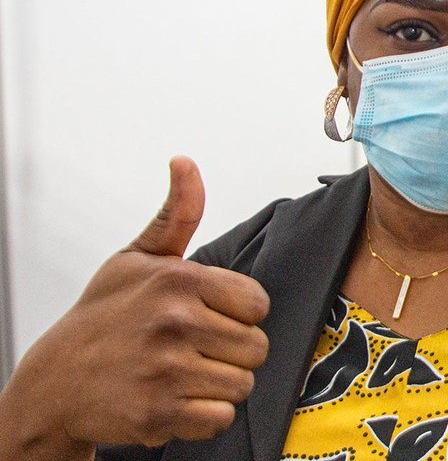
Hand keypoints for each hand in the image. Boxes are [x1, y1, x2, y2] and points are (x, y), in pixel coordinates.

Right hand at [0, 157, 269, 451]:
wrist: (54, 383)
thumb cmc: (102, 319)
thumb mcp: (135, 259)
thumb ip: (176, 214)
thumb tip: (186, 164)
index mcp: (176, 282)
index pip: (258, 304)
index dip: (238, 314)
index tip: (208, 317)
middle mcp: (173, 323)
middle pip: (256, 347)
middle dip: (230, 352)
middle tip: (191, 349)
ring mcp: (166, 370)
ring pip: (243, 384)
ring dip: (218, 385)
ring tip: (182, 373)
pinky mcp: (160, 414)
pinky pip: (221, 418)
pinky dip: (203, 416)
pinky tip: (175, 399)